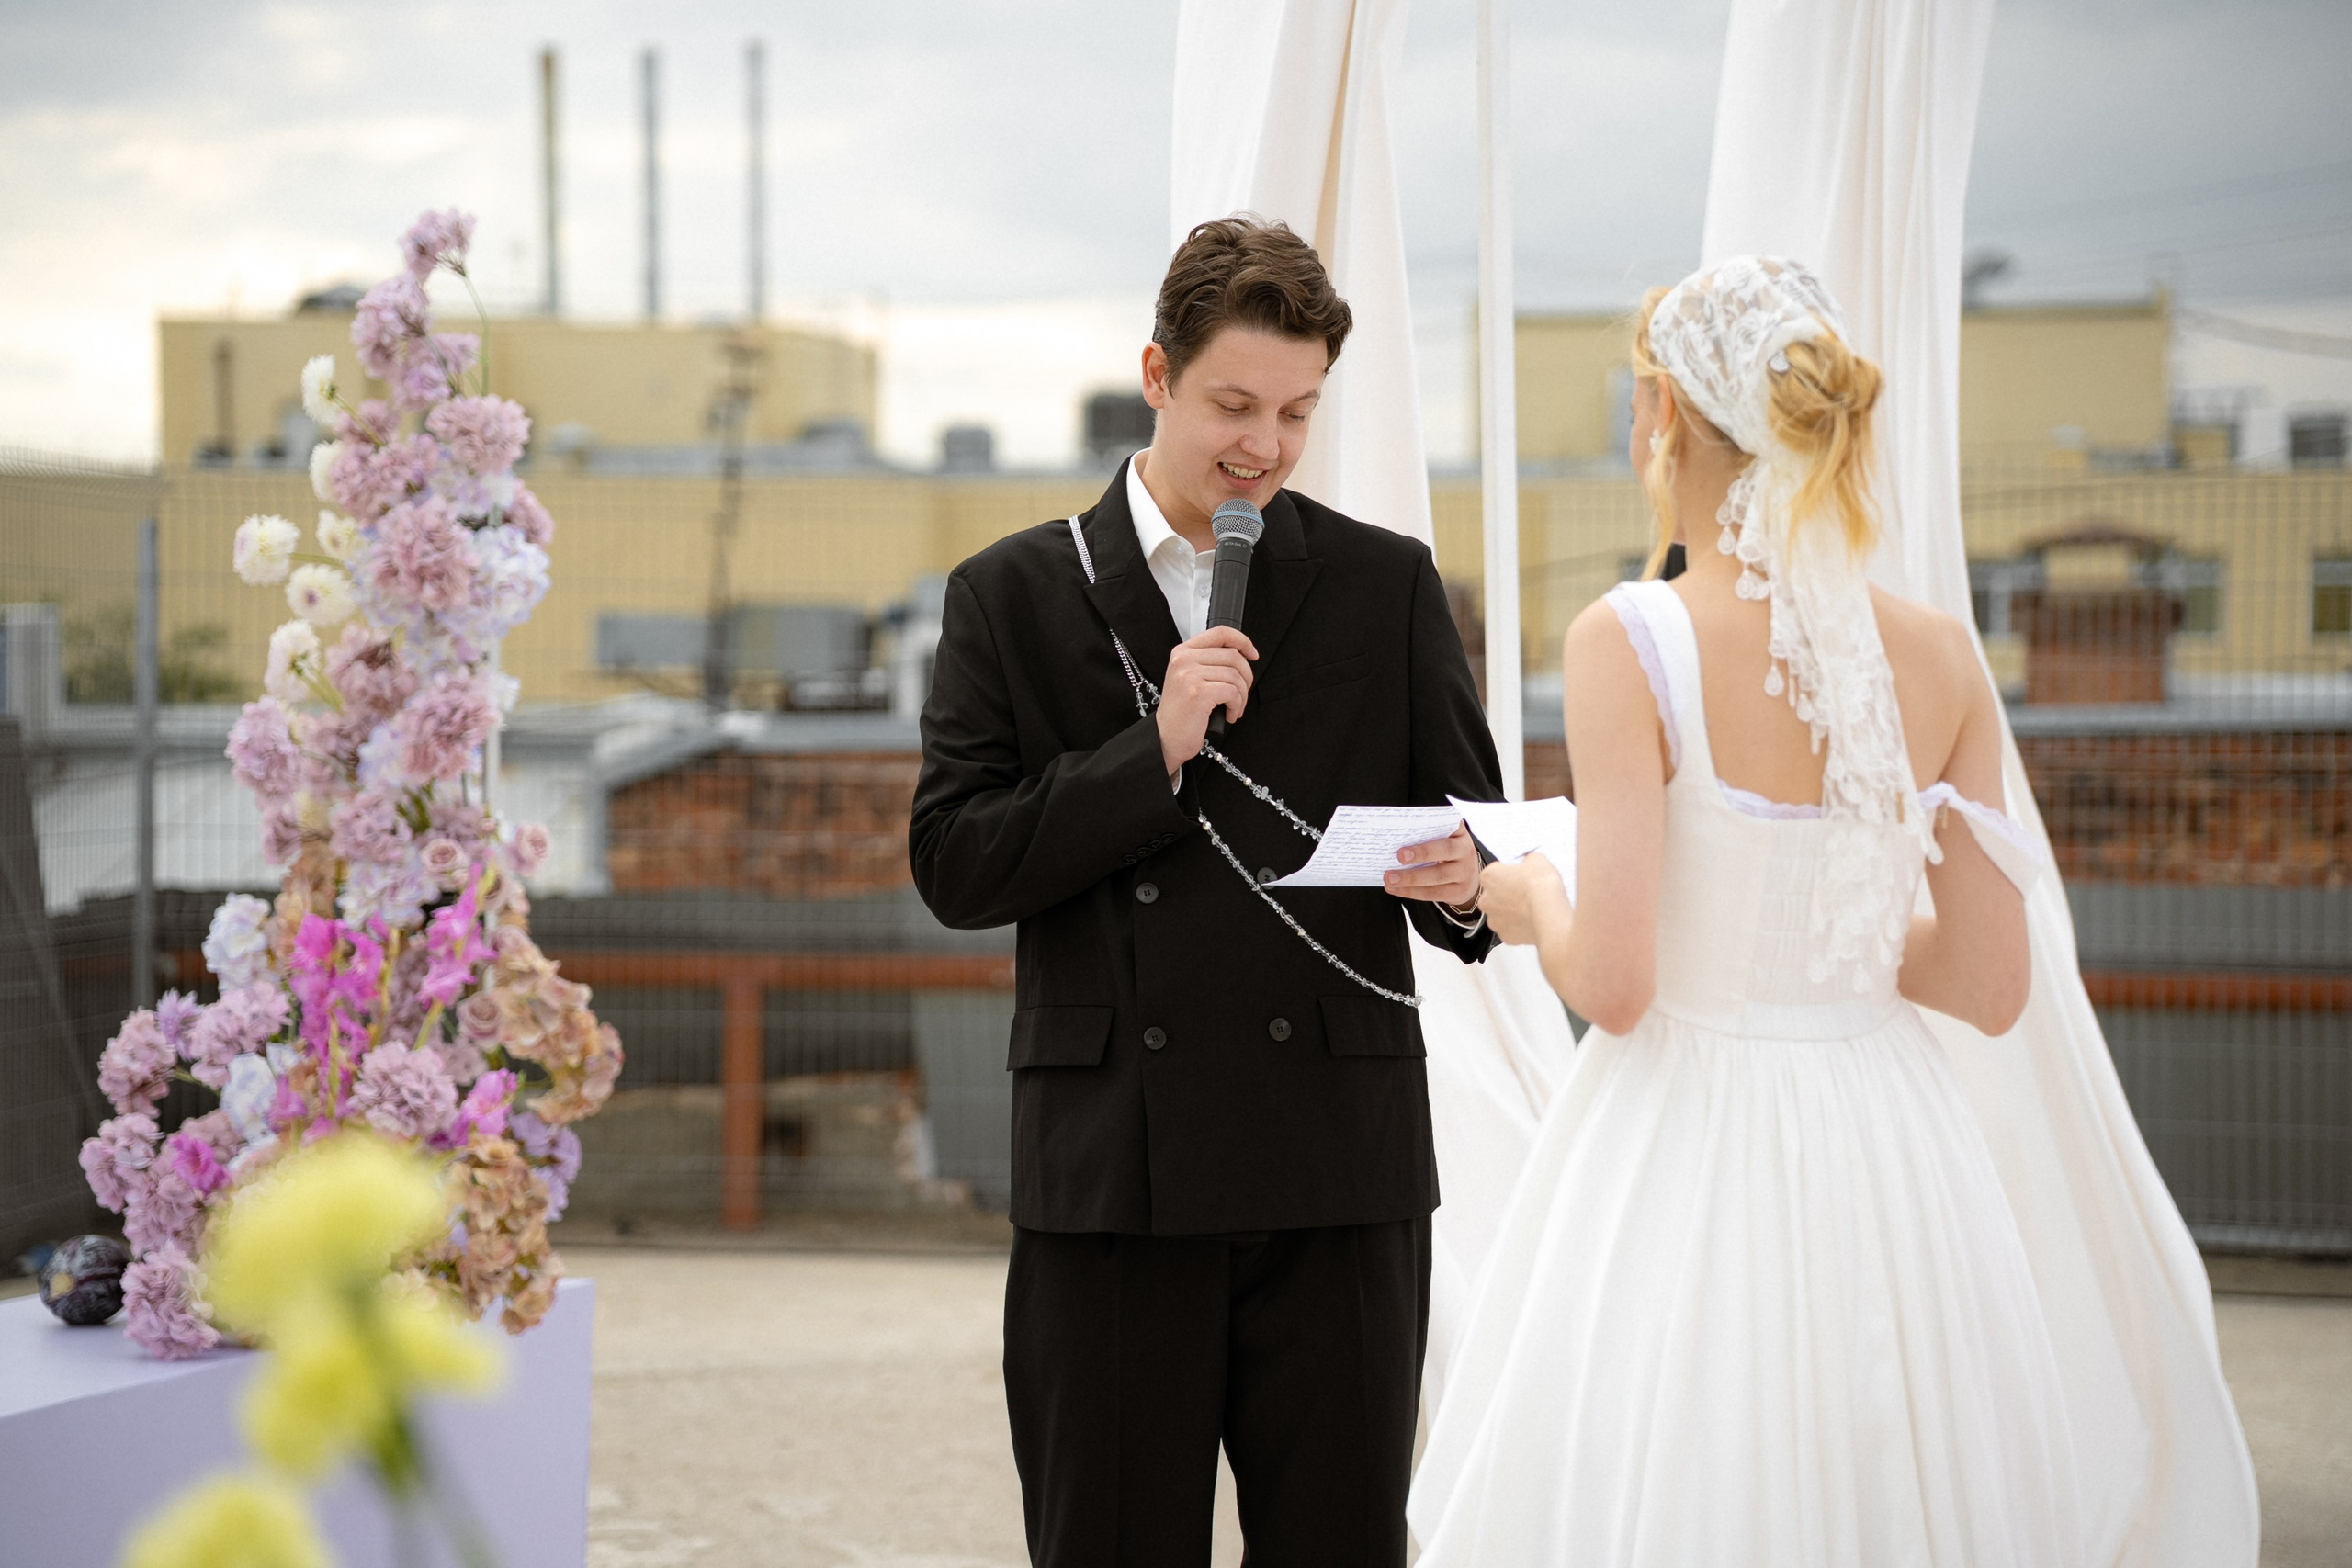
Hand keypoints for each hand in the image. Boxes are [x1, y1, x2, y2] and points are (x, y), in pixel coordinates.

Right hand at [1157, 626, 1258, 774]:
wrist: (1167, 738)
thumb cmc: (1182, 712)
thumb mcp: (1189, 678)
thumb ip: (1209, 662)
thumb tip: (1241, 656)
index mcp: (1182, 652)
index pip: (1220, 633)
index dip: (1242, 641)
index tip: (1252, 654)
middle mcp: (1184, 660)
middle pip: (1233, 656)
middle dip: (1246, 677)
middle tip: (1242, 694)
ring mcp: (1190, 675)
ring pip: (1235, 676)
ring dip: (1242, 696)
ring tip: (1234, 707)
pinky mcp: (1198, 692)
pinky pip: (1232, 692)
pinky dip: (1237, 705)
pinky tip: (1229, 714)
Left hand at [1384, 824, 1481, 908]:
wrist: (1468, 879)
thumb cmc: (1446, 853)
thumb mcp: (1444, 839)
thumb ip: (1428, 833)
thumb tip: (1396, 834)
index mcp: (1459, 834)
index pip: (1452, 824)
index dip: (1438, 822)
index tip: (1417, 824)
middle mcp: (1465, 851)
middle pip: (1445, 850)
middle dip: (1422, 853)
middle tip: (1400, 855)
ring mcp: (1464, 873)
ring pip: (1437, 876)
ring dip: (1410, 878)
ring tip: (1389, 878)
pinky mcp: (1458, 892)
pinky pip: (1432, 893)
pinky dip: (1411, 892)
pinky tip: (1394, 889)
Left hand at [1476, 854, 1569, 945]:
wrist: (1549, 915)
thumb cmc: (1541, 885)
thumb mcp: (1538, 860)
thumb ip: (1528, 859)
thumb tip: (1528, 863)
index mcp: (1489, 877)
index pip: (1495, 872)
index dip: (1510, 874)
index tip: (1522, 876)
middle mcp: (1485, 900)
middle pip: (1495, 895)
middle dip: (1508, 894)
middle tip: (1527, 893)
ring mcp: (1494, 920)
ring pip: (1501, 914)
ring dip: (1512, 912)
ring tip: (1532, 909)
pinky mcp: (1505, 937)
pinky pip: (1511, 930)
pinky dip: (1519, 927)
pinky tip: (1533, 921)